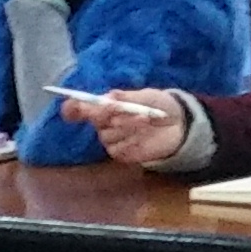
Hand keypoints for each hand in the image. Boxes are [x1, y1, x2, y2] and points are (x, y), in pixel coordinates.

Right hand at [72, 88, 189, 166]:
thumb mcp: (147, 96)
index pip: (80, 109)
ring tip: (146, 119)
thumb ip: (127, 97)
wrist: (180, 125)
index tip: (71, 108)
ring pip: (107, 136)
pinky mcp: (122, 155)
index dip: (73, 109)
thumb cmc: (160, 106)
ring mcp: (112, 141)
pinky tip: (145, 134)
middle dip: (109, 114)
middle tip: (124, 108)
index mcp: (106, 107)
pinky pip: (118, 150)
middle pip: (95, 121)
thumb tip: (110, 96)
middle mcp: (104, 124)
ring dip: (126, 126)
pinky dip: (131, 141)